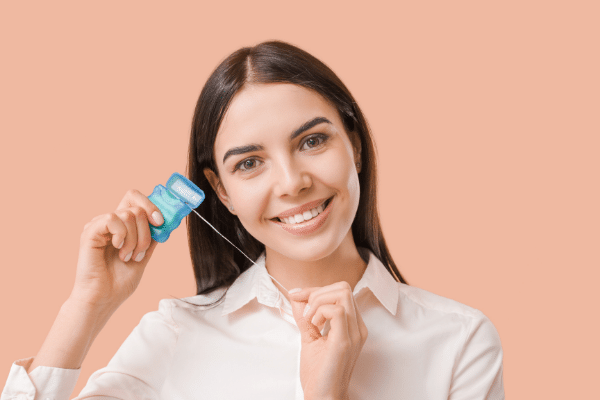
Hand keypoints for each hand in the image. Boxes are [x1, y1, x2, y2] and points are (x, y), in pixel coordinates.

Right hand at [70, 189, 162, 310]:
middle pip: (136, 207)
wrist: (104, 299)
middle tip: (139, 253)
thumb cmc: (119, 282)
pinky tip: (117, 249)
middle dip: (146, 232)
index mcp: (122, 226)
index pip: (134, 198)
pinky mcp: (90, 232)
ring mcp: (99, 226)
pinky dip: (122, 235)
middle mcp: (110, 223)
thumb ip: (151, 238)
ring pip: (128, 214)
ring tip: (127, 257)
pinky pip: (112, 218)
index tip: (160, 222)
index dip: (150, 205)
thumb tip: (163, 221)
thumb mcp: (143, 255)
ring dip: (135, 239)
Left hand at [289, 281, 367, 399]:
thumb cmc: (319, 374)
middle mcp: (357, 327)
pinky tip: (314, 325)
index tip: (297, 297)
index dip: (316, 290)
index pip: (340, 291)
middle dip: (318, 292)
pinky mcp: (345, 341)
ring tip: (311, 320)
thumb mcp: (309, 337)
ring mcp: (354, 333)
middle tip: (305, 311)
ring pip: (342, 293)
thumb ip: (305, 316)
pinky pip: (337, 310)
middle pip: (343, 287)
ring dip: (319, 301)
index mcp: (352, 325)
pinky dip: (320, 311)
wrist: (323, 397)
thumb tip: (296, 296)